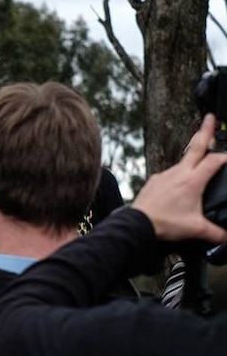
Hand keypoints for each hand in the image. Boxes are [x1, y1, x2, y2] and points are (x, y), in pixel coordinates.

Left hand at [132, 113, 226, 243]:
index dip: (226, 156)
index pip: (215, 161)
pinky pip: (170, 172)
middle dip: (205, 130)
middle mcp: (179, 173)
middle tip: (210, 117)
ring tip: (200, 149)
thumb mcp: (196, 228)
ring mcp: (165, 174)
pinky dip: (179, 171)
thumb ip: (216, 233)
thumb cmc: (164, 224)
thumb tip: (226, 238)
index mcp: (192, 180)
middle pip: (196, 147)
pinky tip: (181, 178)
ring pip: (183, 160)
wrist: (138, 223)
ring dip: (193, 154)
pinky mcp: (155, 180)